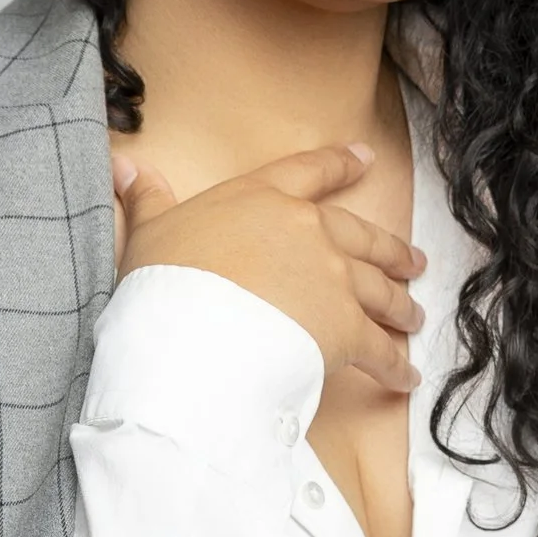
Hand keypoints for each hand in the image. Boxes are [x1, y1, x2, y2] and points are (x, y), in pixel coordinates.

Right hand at [108, 139, 425, 395]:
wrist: (191, 335)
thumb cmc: (167, 283)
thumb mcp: (150, 232)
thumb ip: (148, 199)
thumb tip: (125, 165)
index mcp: (263, 198)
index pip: (310, 172)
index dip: (340, 164)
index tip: (365, 159)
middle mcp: (309, 232)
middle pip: (362, 236)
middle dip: (391, 251)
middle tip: (412, 261)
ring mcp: (333, 280)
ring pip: (380, 289)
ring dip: (400, 304)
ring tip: (413, 315)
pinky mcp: (346, 330)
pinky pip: (380, 349)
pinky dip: (396, 364)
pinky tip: (406, 377)